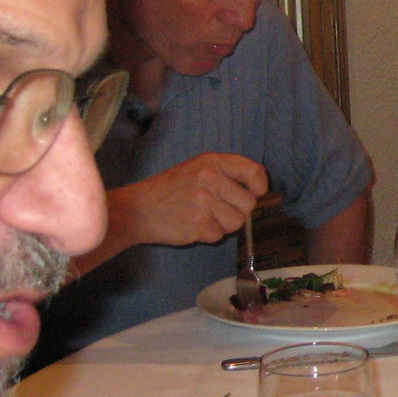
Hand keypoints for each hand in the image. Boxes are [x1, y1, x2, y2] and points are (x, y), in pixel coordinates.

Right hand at [109, 153, 267, 248]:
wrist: (136, 209)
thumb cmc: (172, 190)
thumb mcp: (197, 169)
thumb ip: (227, 174)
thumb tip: (261, 191)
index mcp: (211, 161)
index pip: (254, 171)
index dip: (260, 186)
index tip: (256, 193)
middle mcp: (209, 177)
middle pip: (249, 203)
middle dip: (237, 211)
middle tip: (215, 209)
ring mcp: (203, 201)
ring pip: (237, 222)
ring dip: (223, 224)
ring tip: (201, 216)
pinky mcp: (198, 223)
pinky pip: (219, 235)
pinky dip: (208, 235)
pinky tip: (192, 225)